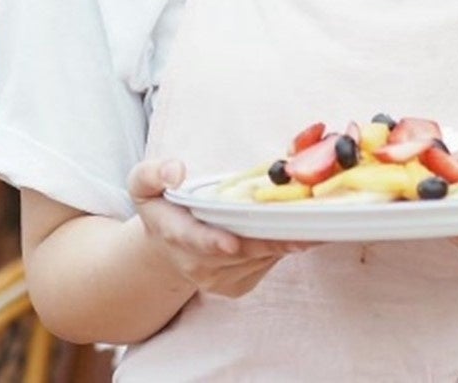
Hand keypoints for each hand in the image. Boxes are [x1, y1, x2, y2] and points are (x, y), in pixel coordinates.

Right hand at [128, 159, 310, 298]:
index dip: (213, 242)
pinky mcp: (237, 285)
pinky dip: (284, 248)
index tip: (231, 242)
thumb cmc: (161, 205)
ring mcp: (217, 279)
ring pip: (258, 259)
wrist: (166, 245)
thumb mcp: (143, 182)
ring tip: (313, 221)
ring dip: (284, 242)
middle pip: (239, 253)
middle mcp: (196, 263)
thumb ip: (153, 173)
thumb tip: (176, 171)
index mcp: (174, 234)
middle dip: (270, 240)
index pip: (195, 241)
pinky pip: (266, 265)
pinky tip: (301, 230)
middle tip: (304, 226)